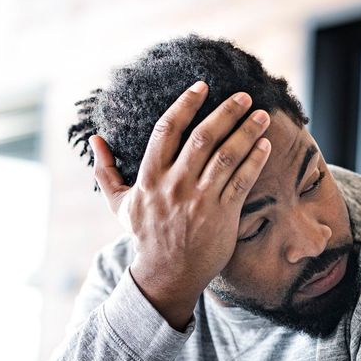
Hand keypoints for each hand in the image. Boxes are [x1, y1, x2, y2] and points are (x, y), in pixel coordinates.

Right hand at [89, 81, 271, 329]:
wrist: (167, 274)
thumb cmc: (145, 235)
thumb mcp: (119, 204)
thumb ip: (105, 171)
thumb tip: (95, 140)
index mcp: (150, 177)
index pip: (167, 129)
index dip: (186, 104)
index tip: (202, 86)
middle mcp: (175, 184)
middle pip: (203, 137)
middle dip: (225, 112)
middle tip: (243, 96)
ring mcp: (200, 199)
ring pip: (227, 155)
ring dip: (247, 131)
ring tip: (261, 114)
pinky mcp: (222, 214)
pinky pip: (242, 180)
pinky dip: (255, 160)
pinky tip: (265, 144)